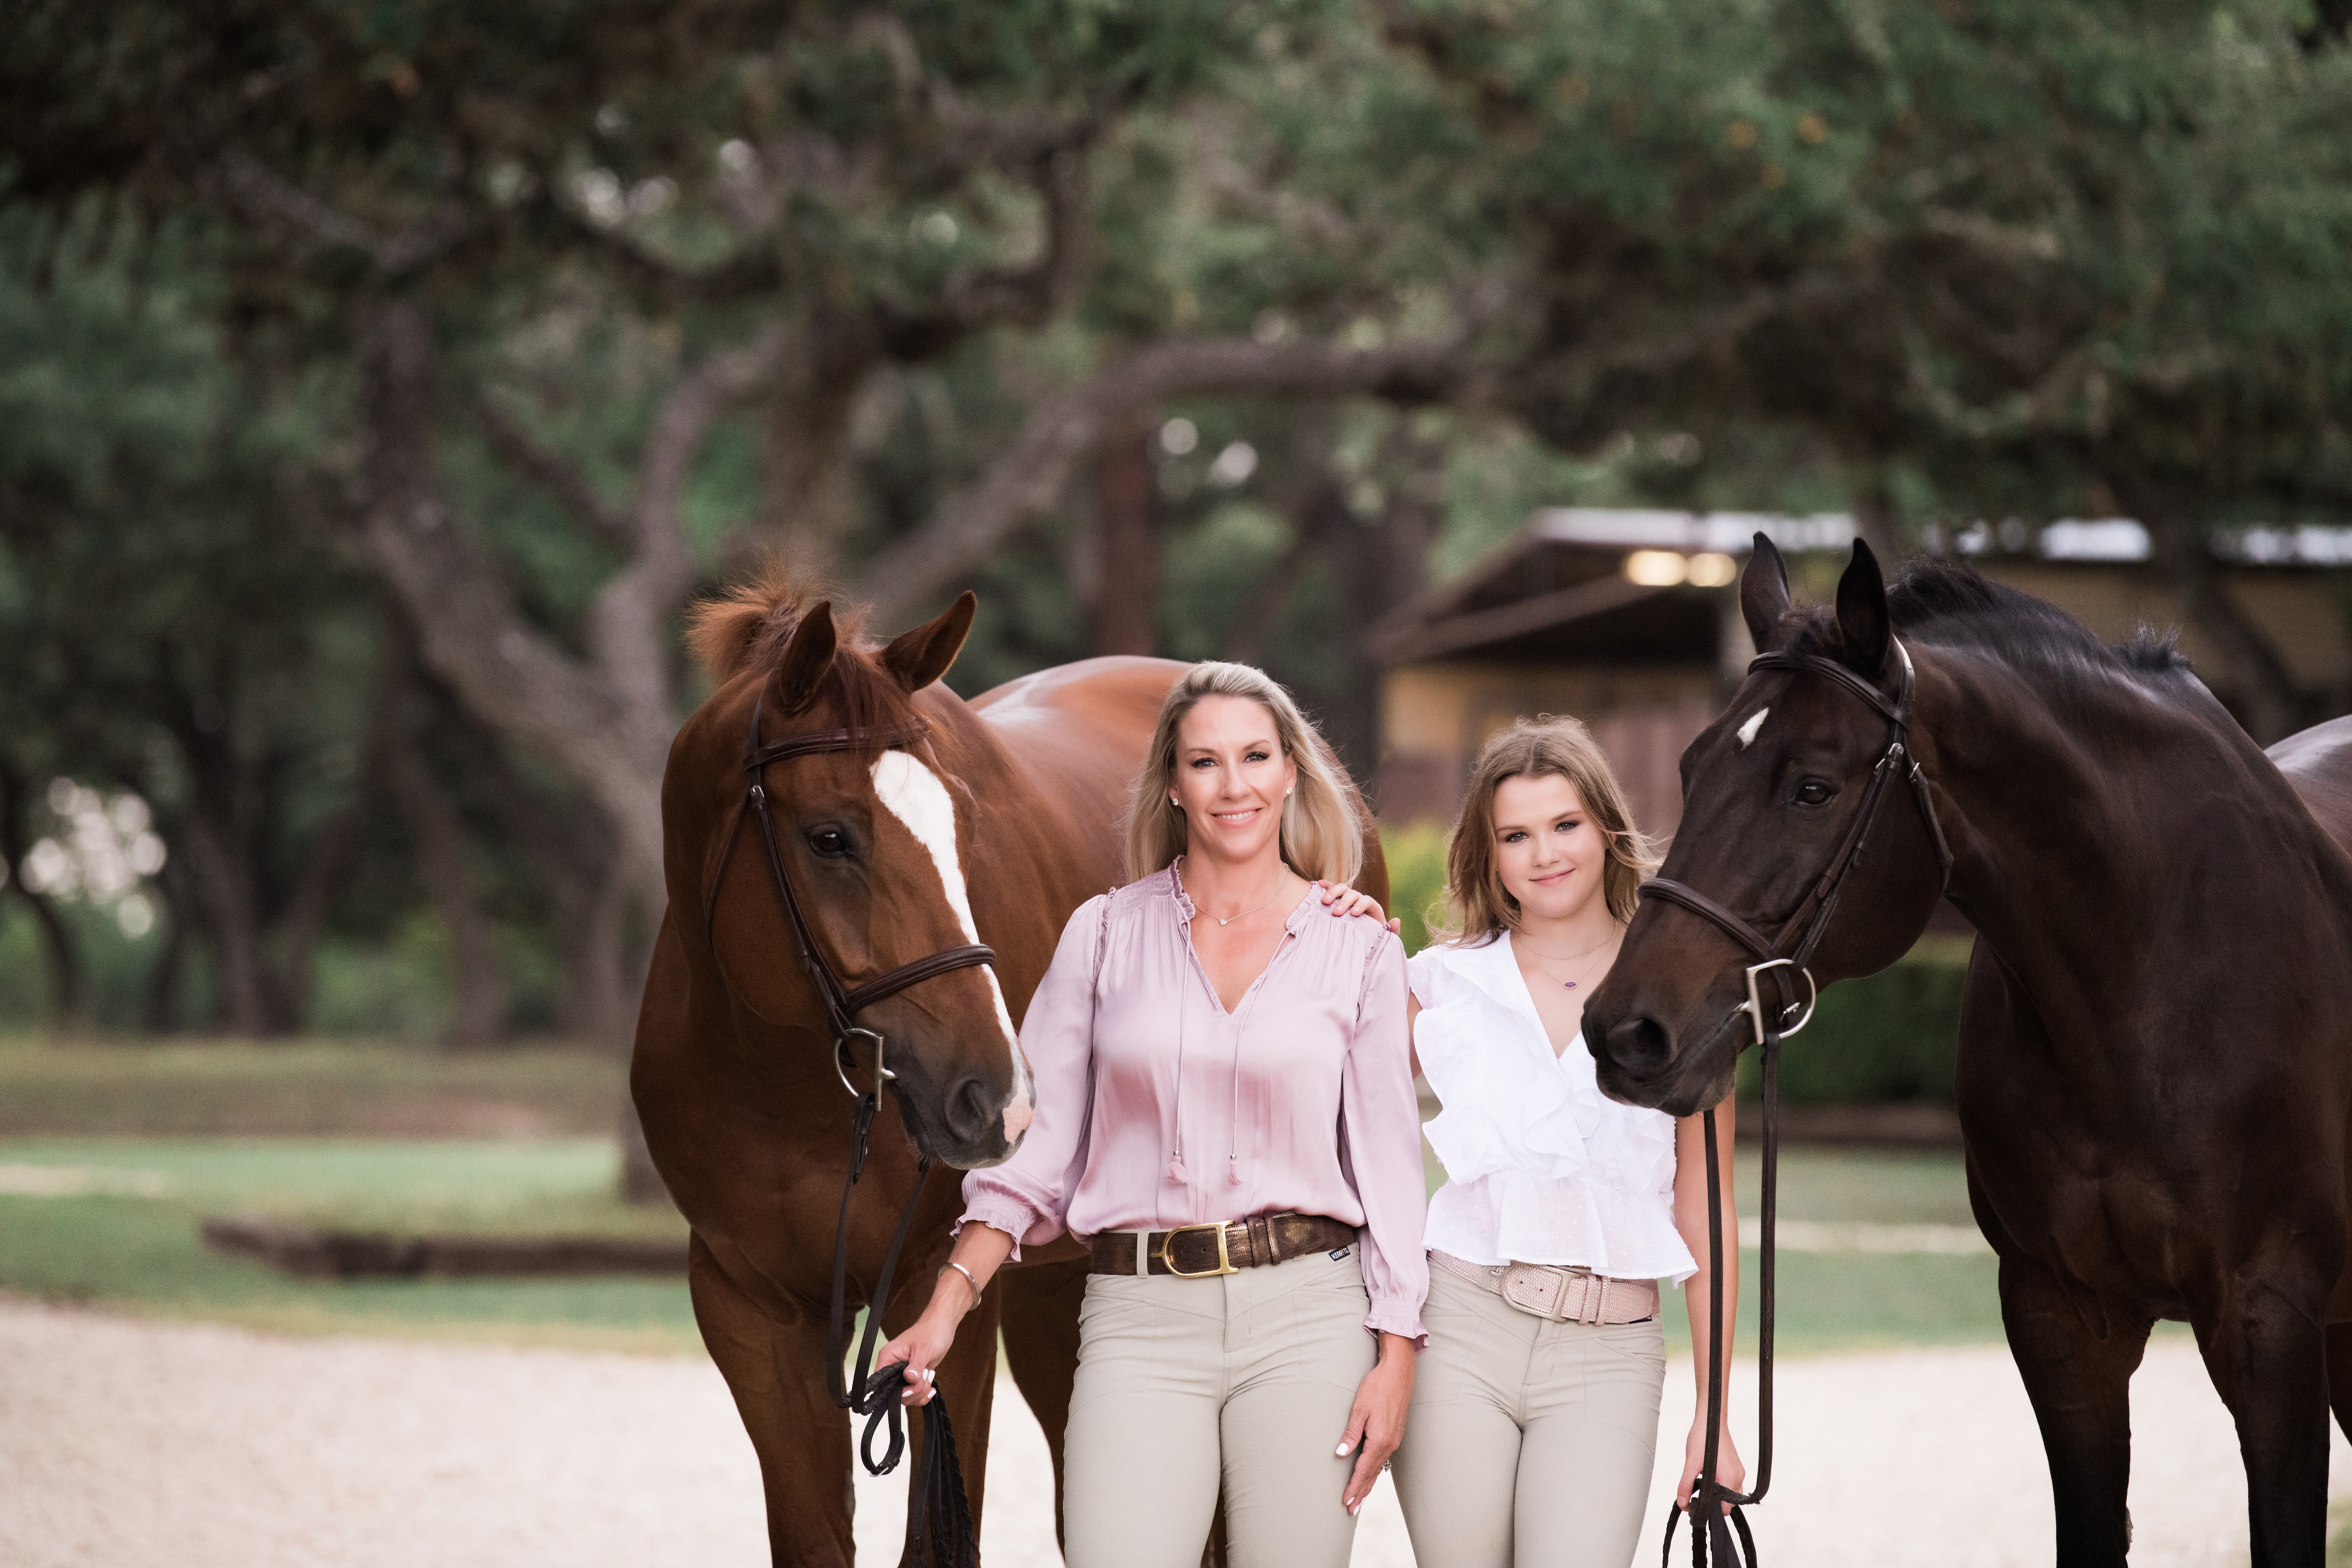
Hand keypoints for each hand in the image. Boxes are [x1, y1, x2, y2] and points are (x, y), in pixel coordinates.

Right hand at [875, 1289, 966, 1407]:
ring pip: (906, 1396)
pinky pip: (914, 1394)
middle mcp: (892, 1367)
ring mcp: (902, 1374)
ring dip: (920, 1391)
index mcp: (888, 1357)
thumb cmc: (932, 1332)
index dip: (895, 1391)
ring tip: (930, 1374)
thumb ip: (915, 1366)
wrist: (943, 1326)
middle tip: (926, 1375)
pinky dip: (923, 1394)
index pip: (881, 1383)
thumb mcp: (924, 1349)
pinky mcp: (913, 1377)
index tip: (911, 1386)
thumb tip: (910, 1380)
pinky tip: (931, 1387)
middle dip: (914, 1391)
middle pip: (895, 1393)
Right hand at [1317, 880, 1400, 934]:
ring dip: (1333, 893)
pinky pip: (1331, 889)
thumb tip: (1396, 920)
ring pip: (1341, 889)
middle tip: (1336, 913)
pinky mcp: (1336, 900)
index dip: (1361, 904)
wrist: (1361, 942)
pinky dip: (1326, 885)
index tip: (1354, 913)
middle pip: (1353, 893)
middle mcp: (1359, 900)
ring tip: (1324, 902)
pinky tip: (1318, 885)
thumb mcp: (1383, 939)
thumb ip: (1392, 932)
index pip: (1368, 900)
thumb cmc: (1372, 939)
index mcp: (1371, 908)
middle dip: (1344, 902)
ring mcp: (1347, 899)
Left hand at [1337, 1335, 1412, 1514]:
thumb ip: (1350, 1434)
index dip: (1353, 1487)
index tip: (1345, 1502)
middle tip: (1351, 1510)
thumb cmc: (1376, 1387)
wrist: (1399, 1373)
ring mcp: (1394, 1440)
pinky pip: (1384, 1459)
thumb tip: (1340, 1454)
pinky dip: (1376, 1472)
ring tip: (1360, 1499)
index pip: (1363, 1470)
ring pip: (1379, 1469)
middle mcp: (1389, 1444)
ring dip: (1369, 1485)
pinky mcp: (1395, 1435)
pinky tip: (1372, 1476)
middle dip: (1361, 1493)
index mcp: (1379, 1440)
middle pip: (1372, 1475)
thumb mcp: (1359, 1410)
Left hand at [1678, 1422, 1744, 1513]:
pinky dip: (1719, 1486)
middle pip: (1727, 1503)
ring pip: (1729, 1494)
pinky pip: (1730, 1484)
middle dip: (1712, 1503)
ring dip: (1716, 1494)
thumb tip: (1682, 1504)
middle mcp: (1738, 1476)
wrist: (1710, 1418)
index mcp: (1731, 1478)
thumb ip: (1685, 1485)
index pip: (1725, 1508)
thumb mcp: (1691, 1463)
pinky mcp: (1736, 1467)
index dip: (1710, 1511)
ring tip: (1700, 1484)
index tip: (1696, 1506)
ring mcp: (1738, 1471)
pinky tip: (1707, 1477)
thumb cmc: (1702, 1438)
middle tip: (1695, 1495)